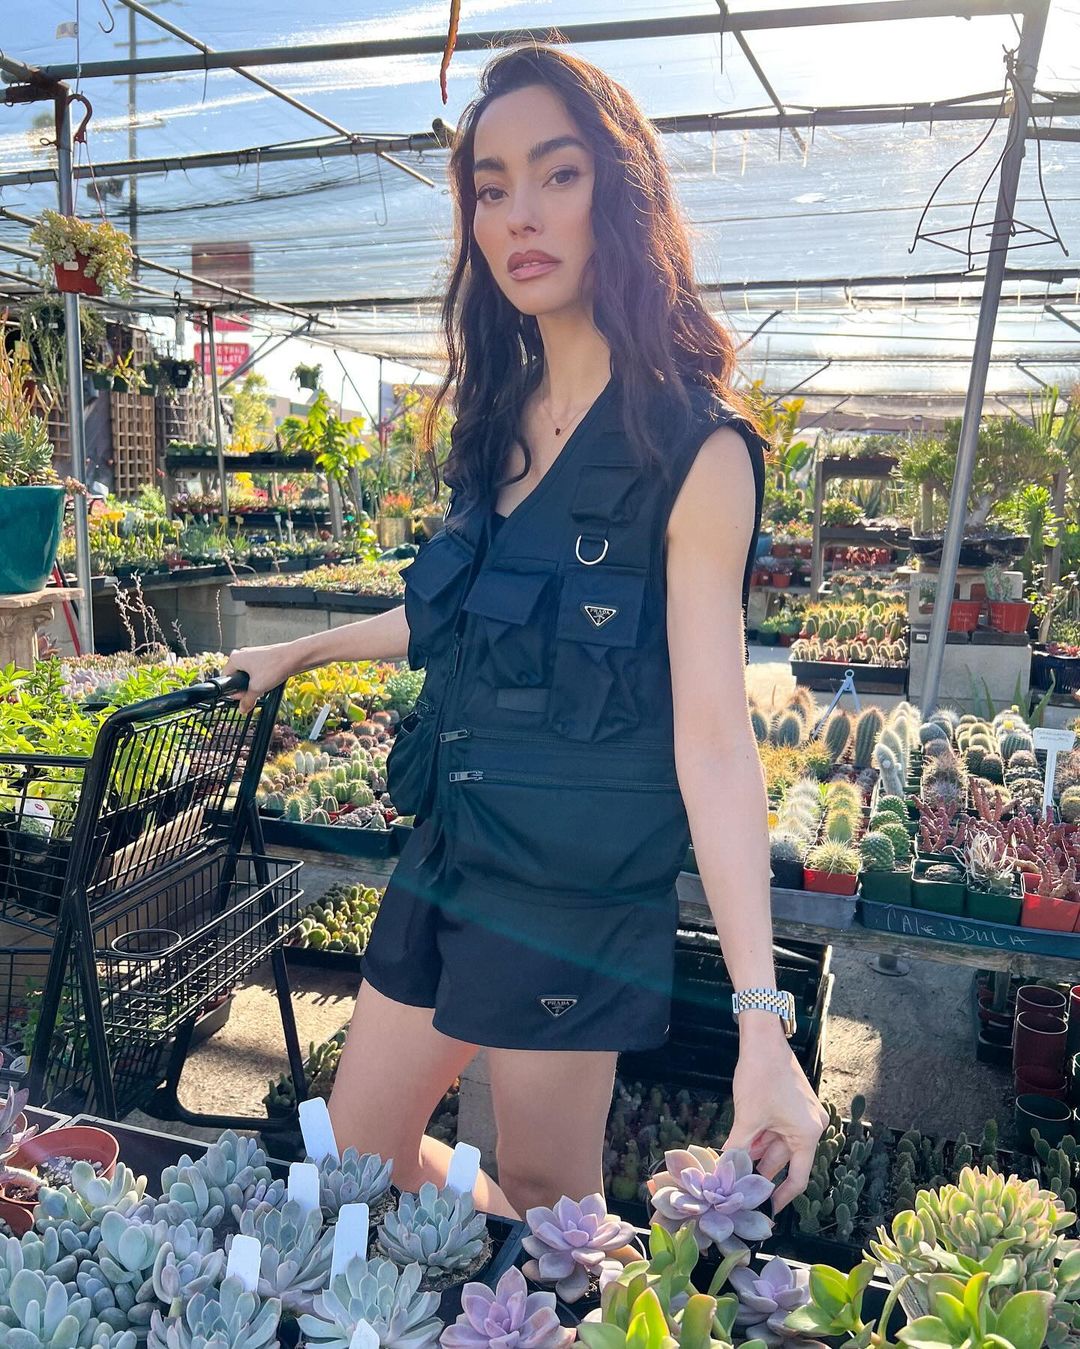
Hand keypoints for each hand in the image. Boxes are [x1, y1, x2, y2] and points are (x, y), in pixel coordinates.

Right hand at [222, 642, 298, 713]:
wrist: (295, 657)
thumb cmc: (275, 665)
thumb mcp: (257, 688)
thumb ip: (247, 700)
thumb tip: (242, 708)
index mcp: (235, 658)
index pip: (226, 678)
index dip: (234, 691)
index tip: (242, 698)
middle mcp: (243, 654)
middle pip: (237, 677)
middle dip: (245, 688)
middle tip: (254, 694)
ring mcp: (254, 655)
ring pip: (248, 675)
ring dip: (254, 685)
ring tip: (263, 688)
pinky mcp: (264, 658)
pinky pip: (257, 672)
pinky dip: (261, 679)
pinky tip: (269, 683)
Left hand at [724, 1025, 827, 1214]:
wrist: (763, 1040)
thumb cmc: (760, 1077)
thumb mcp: (747, 1119)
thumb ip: (738, 1149)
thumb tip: (723, 1173)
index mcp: (807, 1134)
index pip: (797, 1178)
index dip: (781, 1196)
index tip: (766, 1210)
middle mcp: (812, 1126)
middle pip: (786, 1160)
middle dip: (763, 1172)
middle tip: (742, 1189)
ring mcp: (804, 1114)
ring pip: (780, 1144)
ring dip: (760, 1154)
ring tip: (737, 1169)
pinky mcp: (794, 1104)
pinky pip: (779, 1129)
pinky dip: (763, 1137)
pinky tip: (743, 1146)